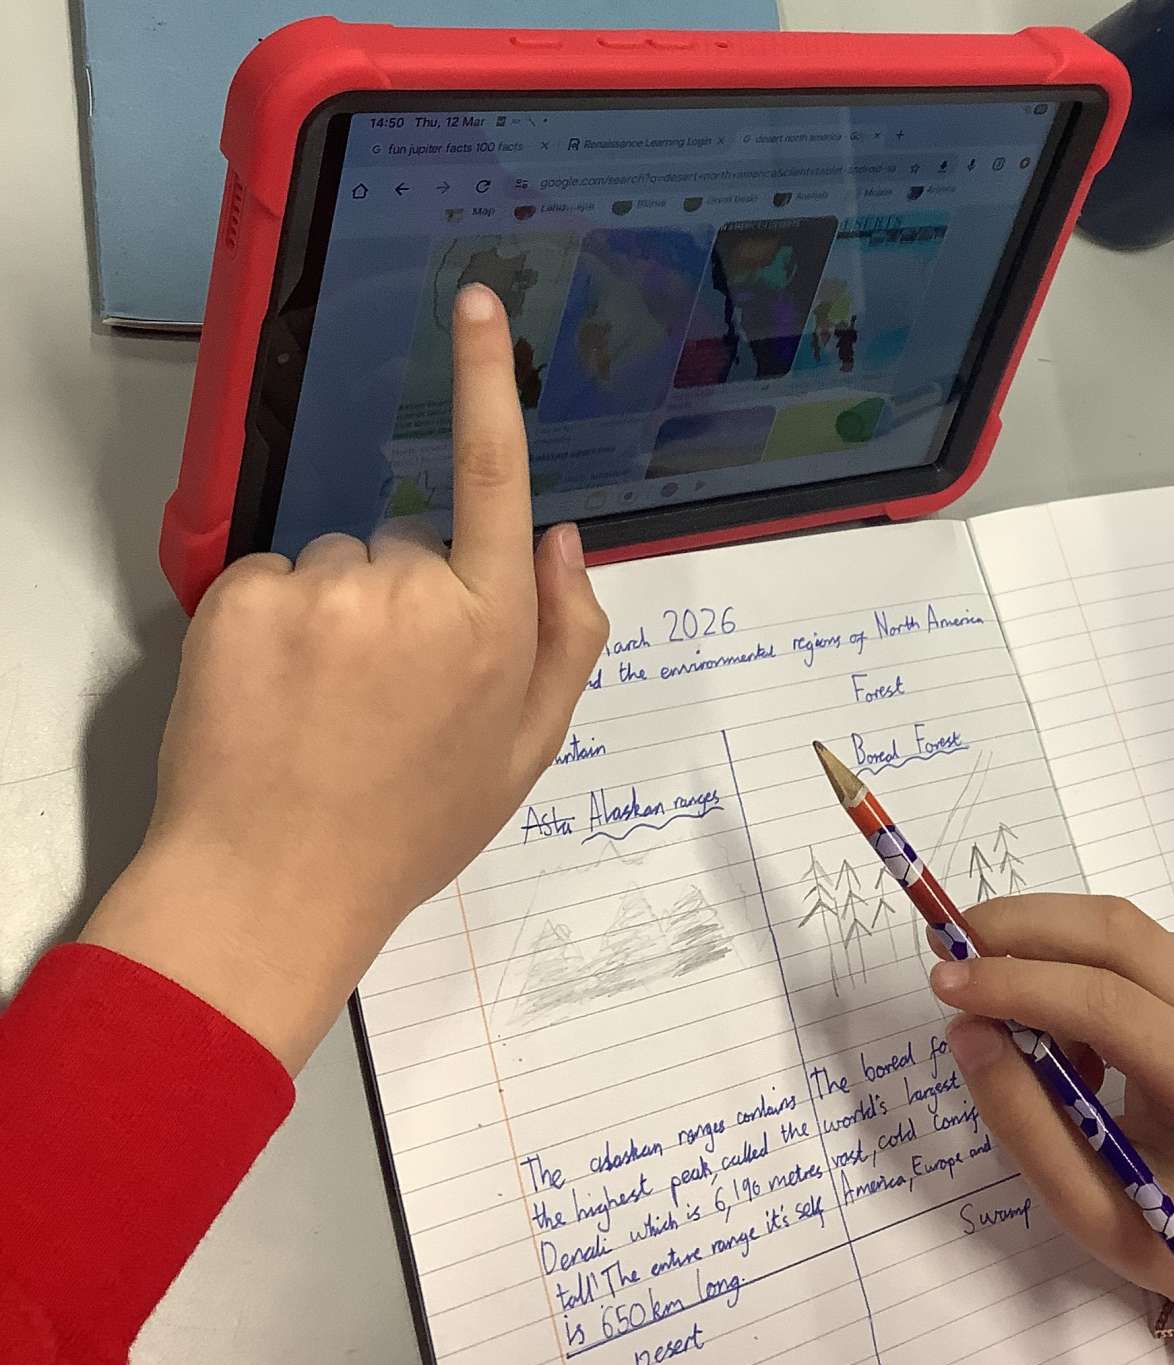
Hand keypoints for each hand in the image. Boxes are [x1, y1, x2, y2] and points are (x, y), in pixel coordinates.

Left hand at [82, 284, 608, 1073]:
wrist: (273, 888)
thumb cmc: (408, 830)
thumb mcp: (523, 756)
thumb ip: (566, 641)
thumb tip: (564, 537)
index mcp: (493, 630)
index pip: (496, 478)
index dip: (486, 384)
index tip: (476, 304)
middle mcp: (413, 594)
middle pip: (408, 543)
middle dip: (402, 599)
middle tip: (380, 696)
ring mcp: (323, 592)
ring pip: (338, 561)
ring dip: (335, 613)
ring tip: (324, 705)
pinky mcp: (244, 598)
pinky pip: (273, 578)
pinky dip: (274, 621)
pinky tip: (275, 694)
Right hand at [929, 895, 1173, 1314]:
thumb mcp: (1093, 1208)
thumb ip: (1022, 1122)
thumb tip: (966, 1030)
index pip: (1105, 1002)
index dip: (1015, 983)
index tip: (942, 982)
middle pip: (1115, 934)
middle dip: (1018, 927)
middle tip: (948, 944)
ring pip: (1124, 927)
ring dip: (1046, 942)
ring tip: (1000, 999)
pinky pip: (1138, 943)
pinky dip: (1078, 957)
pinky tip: (1060, 1017)